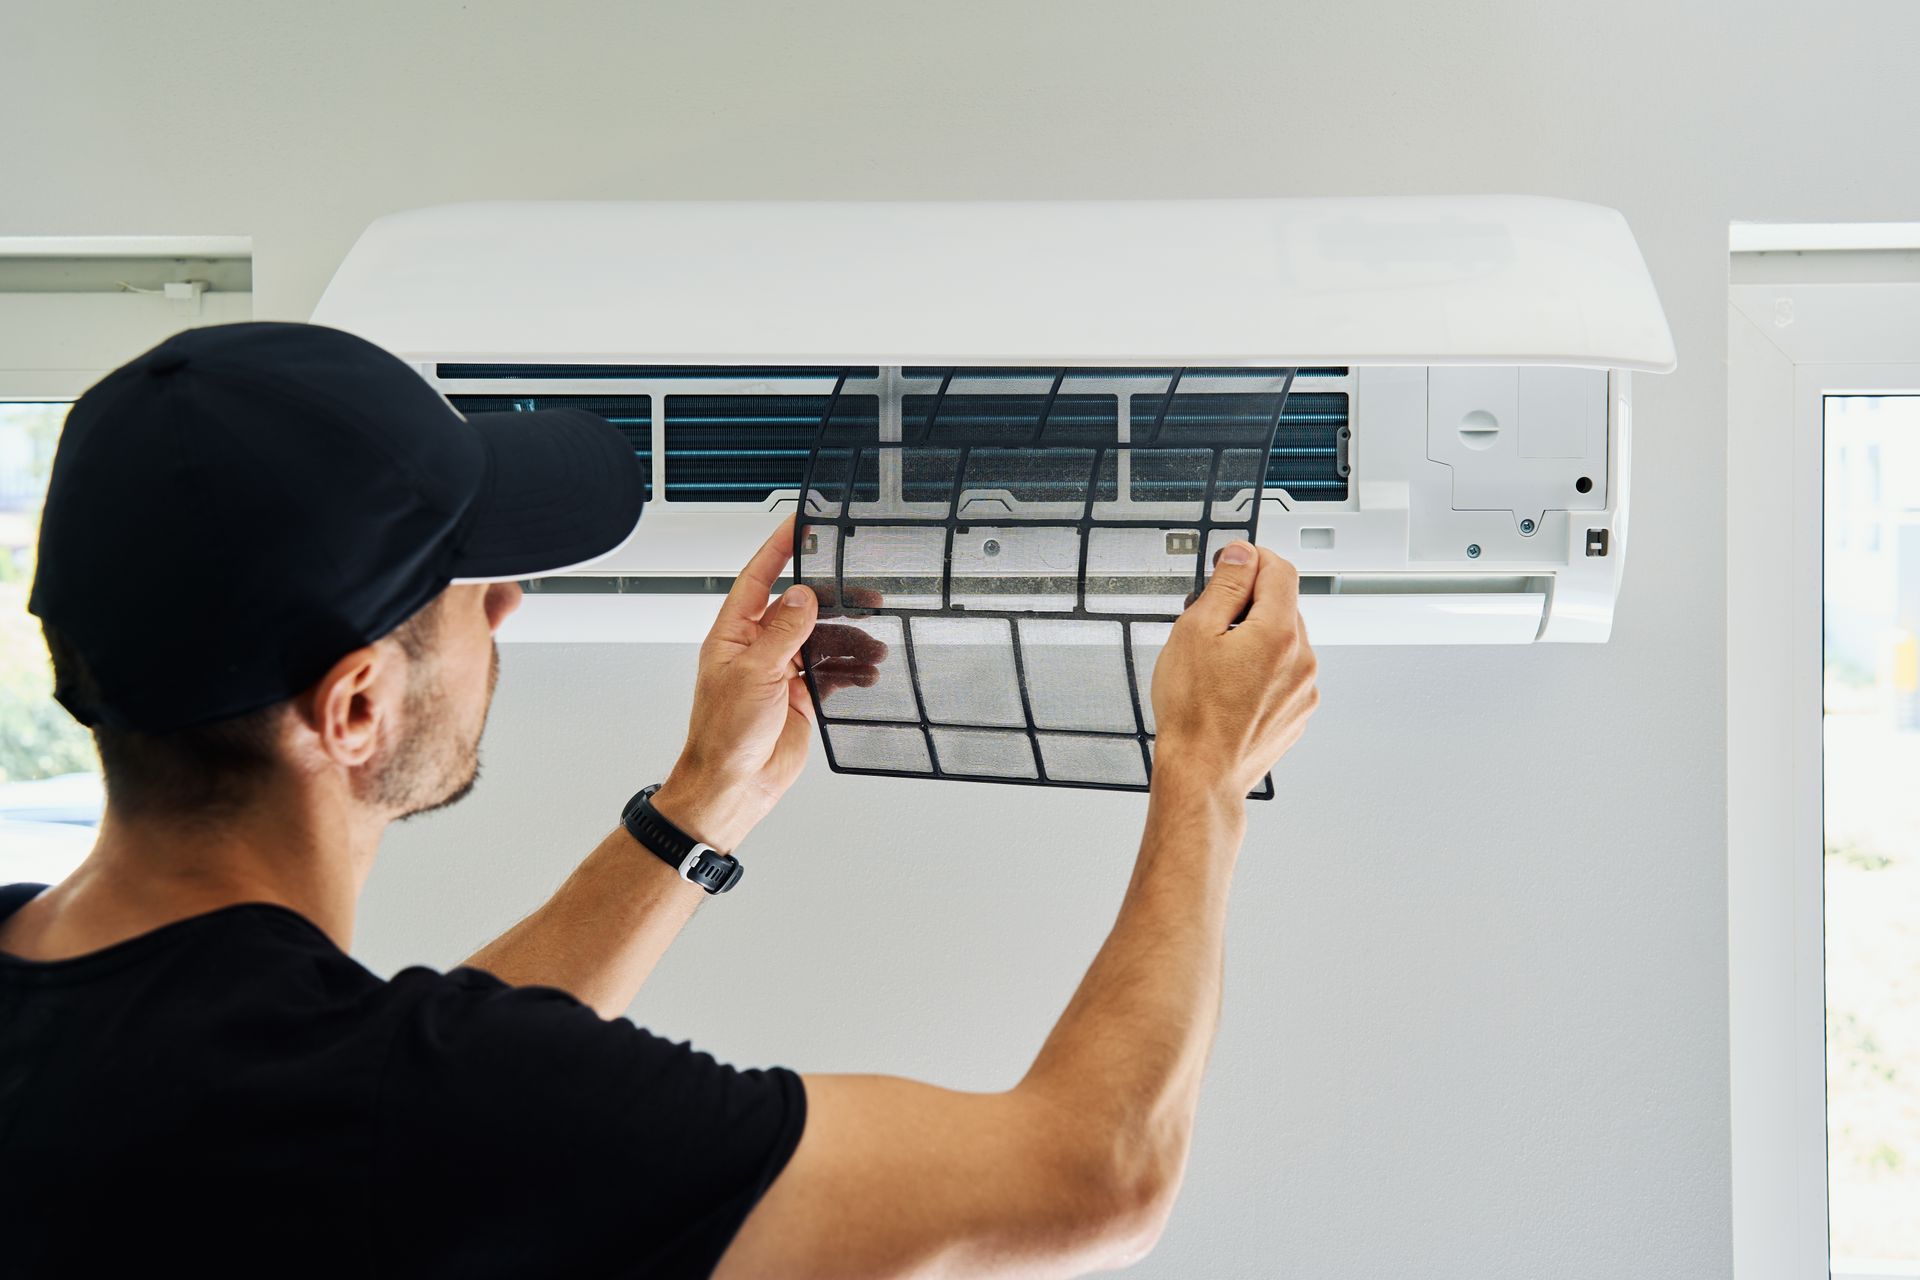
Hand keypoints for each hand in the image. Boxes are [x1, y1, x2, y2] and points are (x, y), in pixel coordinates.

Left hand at [652, 519, 878, 850]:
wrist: (732, 786)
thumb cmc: (723, 736)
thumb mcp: (755, 674)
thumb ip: (783, 632)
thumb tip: (803, 595)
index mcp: (735, 633)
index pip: (760, 577)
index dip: (780, 548)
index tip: (802, 524)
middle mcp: (757, 647)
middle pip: (800, 608)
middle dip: (833, 600)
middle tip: (866, 592)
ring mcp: (780, 671)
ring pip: (822, 641)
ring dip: (849, 641)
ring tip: (875, 644)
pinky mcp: (800, 696)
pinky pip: (831, 672)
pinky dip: (851, 670)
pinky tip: (867, 671)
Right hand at [1149, 541, 1318, 800]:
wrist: (1202, 773)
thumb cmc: (1194, 714)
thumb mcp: (1194, 631)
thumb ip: (1225, 586)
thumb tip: (1242, 555)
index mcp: (1279, 632)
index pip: (1280, 569)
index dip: (1252, 558)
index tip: (1230, 562)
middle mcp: (1302, 658)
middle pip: (1282, 604)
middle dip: (1248, 602)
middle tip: (1209, 618)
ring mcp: (1303, 688)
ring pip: (1283, 640)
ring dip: (1255, 636)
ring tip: (1216, 660)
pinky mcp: (1297, 711)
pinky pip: (1284, 673)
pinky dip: (1262, 668)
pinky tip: (1230, 685)